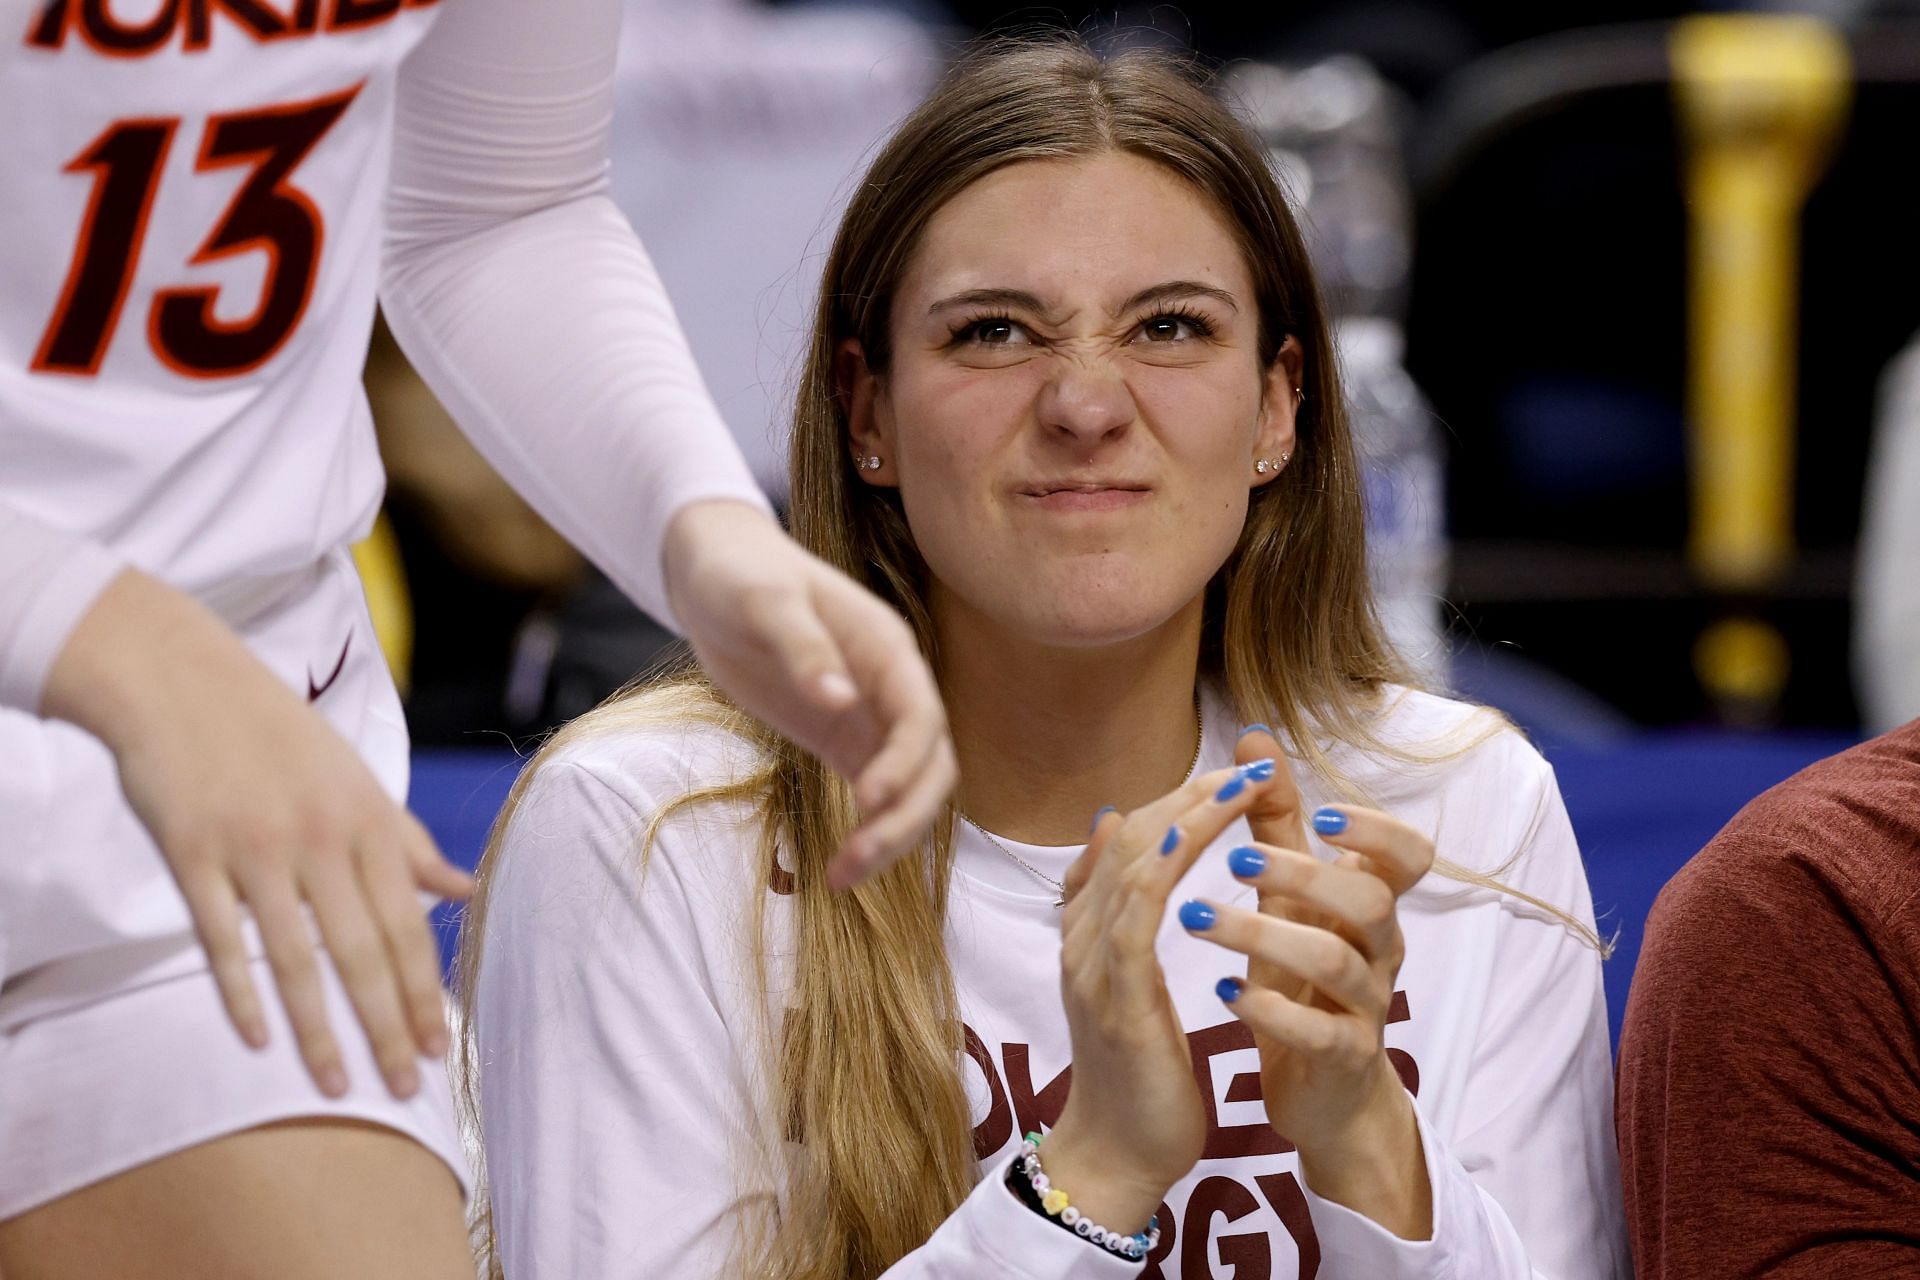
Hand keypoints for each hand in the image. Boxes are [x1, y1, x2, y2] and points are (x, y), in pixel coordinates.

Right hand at [42, 569, 473, 1099]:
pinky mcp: (192, 855)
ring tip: (339, 1085)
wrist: (183, 679)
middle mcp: (321, 839)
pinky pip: (221, 940)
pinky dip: (242, 994)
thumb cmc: (280, 736)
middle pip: (363, 952)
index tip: (441, 1048)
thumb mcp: (357, 780)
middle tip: (406, 1087)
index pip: (407, 924)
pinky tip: (259, 1041)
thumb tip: (465, 889)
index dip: (425, 991)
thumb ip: (408, 841)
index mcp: (370, 822)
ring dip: (319, 1031)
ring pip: (296, 959)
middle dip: (388, 1027)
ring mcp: (255, 849)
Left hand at [660, 500, 955, 885]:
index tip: (868, 801)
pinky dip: (867, 832)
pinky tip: (838, 866)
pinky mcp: (843, 740)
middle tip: (854, 863)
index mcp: (887, 649)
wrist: (713, 574)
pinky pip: (875, 797)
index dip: (906, 764)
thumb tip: (840, 698)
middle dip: (904, 819)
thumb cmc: (741, 574)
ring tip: (840, 877)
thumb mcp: (766, 603)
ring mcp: (872, 718)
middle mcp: (892, 688)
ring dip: (889, 837)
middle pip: (931, 766)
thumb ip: (804, 648)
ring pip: (910, 791)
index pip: (922, 717)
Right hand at [1041, 757, 1282, 1233]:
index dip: (1176, 800)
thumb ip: (1117, 913)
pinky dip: (1167, 864)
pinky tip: (1203, 833)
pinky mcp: (1116, 995)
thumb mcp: (1126, 984)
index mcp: (1088, 936)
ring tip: (1240, 784)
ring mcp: (1093, 965)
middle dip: (1189, 793)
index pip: (1127, 844)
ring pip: (1134, 863)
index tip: (1232, 774)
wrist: (1117, 1157)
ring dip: (1188, 814)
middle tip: (1247, 765)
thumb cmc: (1136, 1076)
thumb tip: (1112, 828)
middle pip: (1129, 839)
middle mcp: (1082, 939)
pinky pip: (1138, 911)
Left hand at [1178, 727, 1434, 1237]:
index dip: (1378, 831)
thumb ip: (1275, 824)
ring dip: (1263, 934)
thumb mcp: (1290, 900)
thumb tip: (1254, 739)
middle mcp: (1379, 950)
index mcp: (1369, 905)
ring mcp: (1368, 1006)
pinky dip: (1271, 1012)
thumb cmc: (1303, 979)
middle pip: (1371, 899)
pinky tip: (1224, 994)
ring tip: (1194, 919)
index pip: (1411, 855)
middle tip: (1234, 859)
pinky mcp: (1344, 1058)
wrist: (1325, 1093)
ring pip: (1338, 962)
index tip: (1321, 814)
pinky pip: (1321, 1033)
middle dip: (1305, 873)